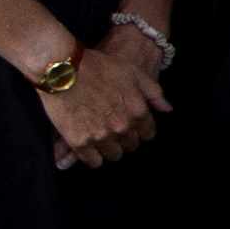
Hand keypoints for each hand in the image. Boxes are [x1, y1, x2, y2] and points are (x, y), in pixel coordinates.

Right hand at [40, 26, 168, 165]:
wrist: (62, 70)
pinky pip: (93, 161)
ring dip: (109, 149)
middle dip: (124, 139)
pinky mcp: (80, 142)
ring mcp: (101, 136)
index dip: (139, 131)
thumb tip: (167, 110)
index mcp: (138, 112)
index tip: (131, 127)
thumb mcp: (133, 72)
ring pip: (113, 155)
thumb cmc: (98, 67)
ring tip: (100, 139)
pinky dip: (92, 157)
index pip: (147, 134)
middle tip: (113, 131)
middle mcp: (123, 127)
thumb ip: (153, 93)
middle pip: (130, 146)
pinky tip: (88, 148)